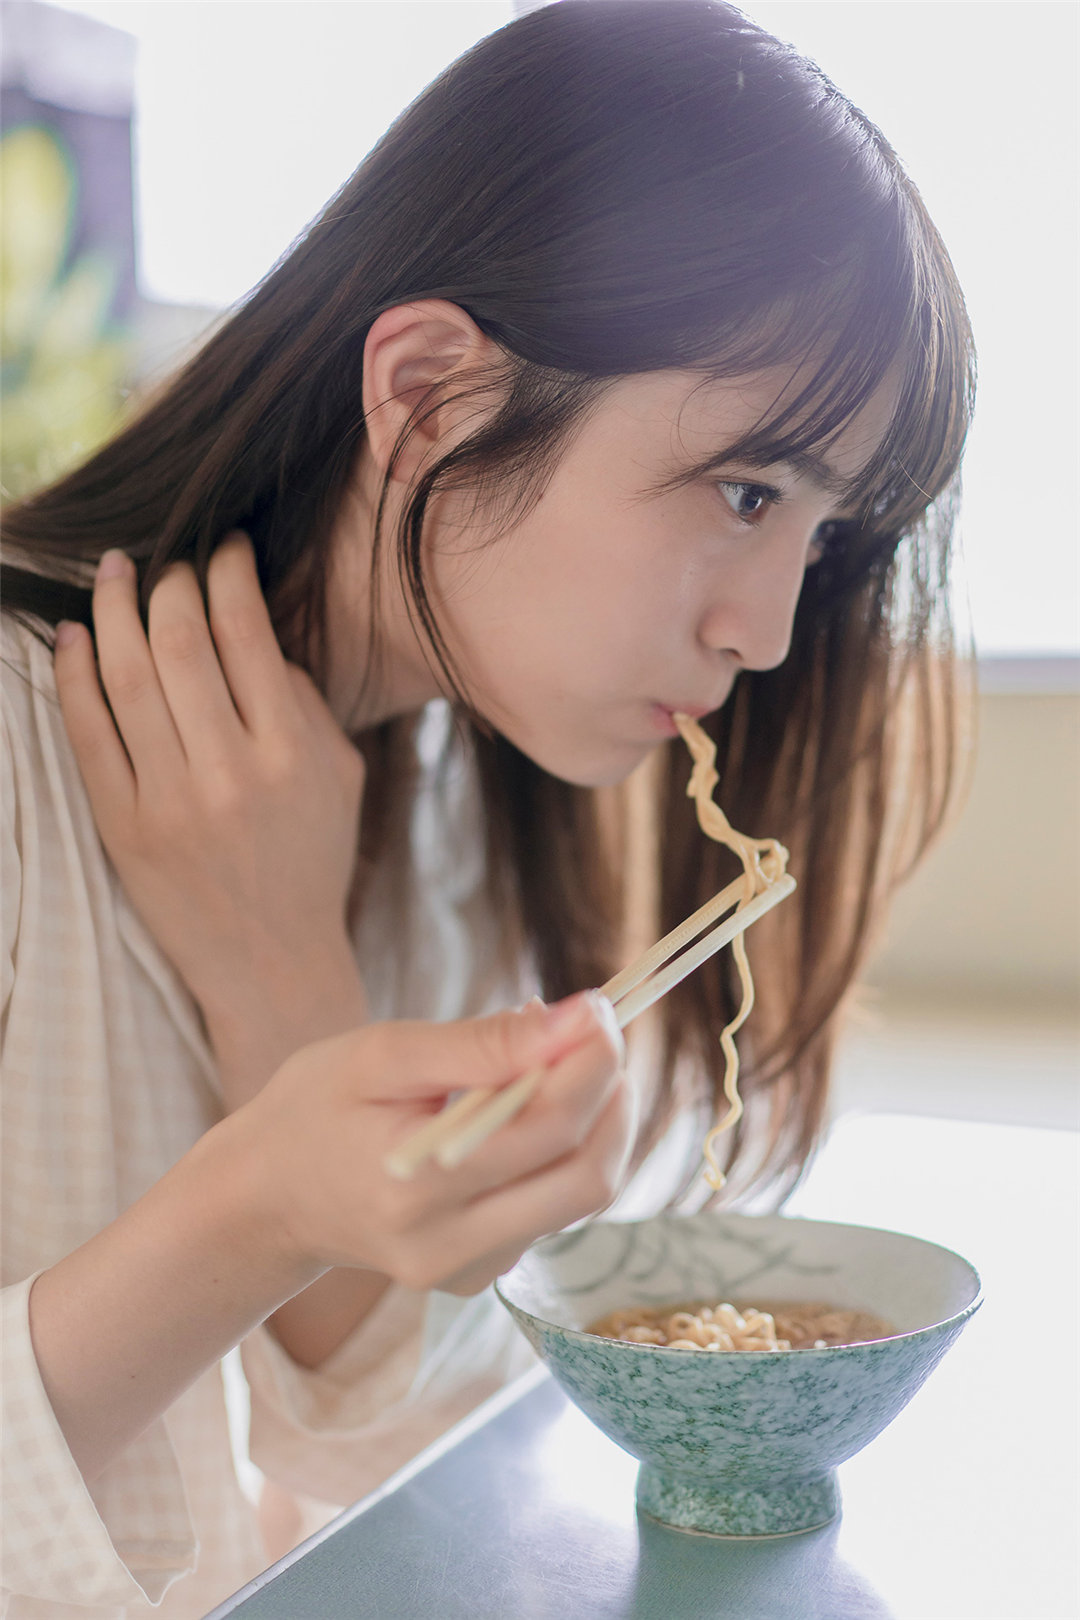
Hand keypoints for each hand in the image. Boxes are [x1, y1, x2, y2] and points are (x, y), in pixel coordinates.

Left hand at [54, 538, 366, 1057]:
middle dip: (167, 584)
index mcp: (292, 754)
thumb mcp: (341, 777)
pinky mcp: (125, 829)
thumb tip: (253, 633)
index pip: (247, 634)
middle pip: (180, 645)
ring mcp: (172, 803)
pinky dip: (73, 676)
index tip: (223, 549)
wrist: (270, 964)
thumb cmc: (311, 861)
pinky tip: (70, 638)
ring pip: (127, 680)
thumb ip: (304, 702)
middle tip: (163, 561)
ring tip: (109, 575)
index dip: (228, 574)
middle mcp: (231, 774)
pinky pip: (88, 736)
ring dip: (111, 613)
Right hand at [231, 993, 632, 1295]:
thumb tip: (578, 1020)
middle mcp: (447, 1247)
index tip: (599, 1008)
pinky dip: (560, 1153)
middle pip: (586, 1177)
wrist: (266, 1197)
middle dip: (612, 1097)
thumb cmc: (316, 1108)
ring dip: (592, 1122)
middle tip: (598, 1036)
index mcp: (417, 1187)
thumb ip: (481, 1043)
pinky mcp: (477, 1276)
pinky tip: (523, 1112)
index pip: (549, 1127)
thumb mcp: (382, 1055)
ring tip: (554, 1062)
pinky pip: (551, 1211)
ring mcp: (465, 1272)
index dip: (592, 1063)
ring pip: (578, 1196)